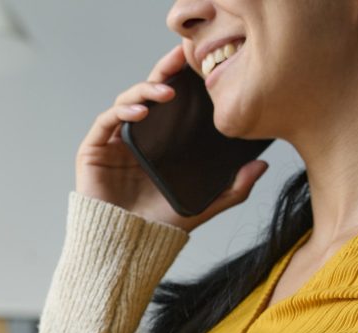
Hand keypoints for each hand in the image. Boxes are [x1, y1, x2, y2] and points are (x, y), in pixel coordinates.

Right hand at [75, 44, 267, 230]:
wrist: (126, 249)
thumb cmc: (158, 229)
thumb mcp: (204, 206)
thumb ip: (233, 189)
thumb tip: (263, 165)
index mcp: (160, 145)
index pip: (172, 104)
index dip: (183, 80)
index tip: (200, 63)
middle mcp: (137, 138)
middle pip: (150, 93)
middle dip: (164, 71)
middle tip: (181, 57)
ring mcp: (115, 142)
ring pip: (128, 100)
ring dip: (146, 90)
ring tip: (167, 91)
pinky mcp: (95, 149)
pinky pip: (107, 120)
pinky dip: (123, 110)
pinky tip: (141, 111)